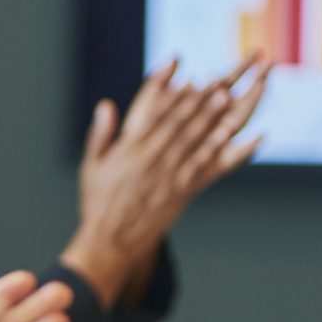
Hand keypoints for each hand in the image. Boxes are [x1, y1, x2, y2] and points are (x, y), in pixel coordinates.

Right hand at [62, 53, 269, 304]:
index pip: (156, 118)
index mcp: (131, 152)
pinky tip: (228, 136)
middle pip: (181, 126)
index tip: (188, 81)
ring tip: (228, 100)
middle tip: (219, 83)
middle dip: (200, 103)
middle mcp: (152, 161)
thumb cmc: (99, 202)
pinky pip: (201, 168)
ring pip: (194, 142)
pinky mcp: (181, 192)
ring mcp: (169, 177)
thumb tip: (106, 105)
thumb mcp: (92, 166)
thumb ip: (101, 134)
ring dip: (212, 120)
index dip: (175, 98)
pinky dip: (216, 150)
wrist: (111, 240)